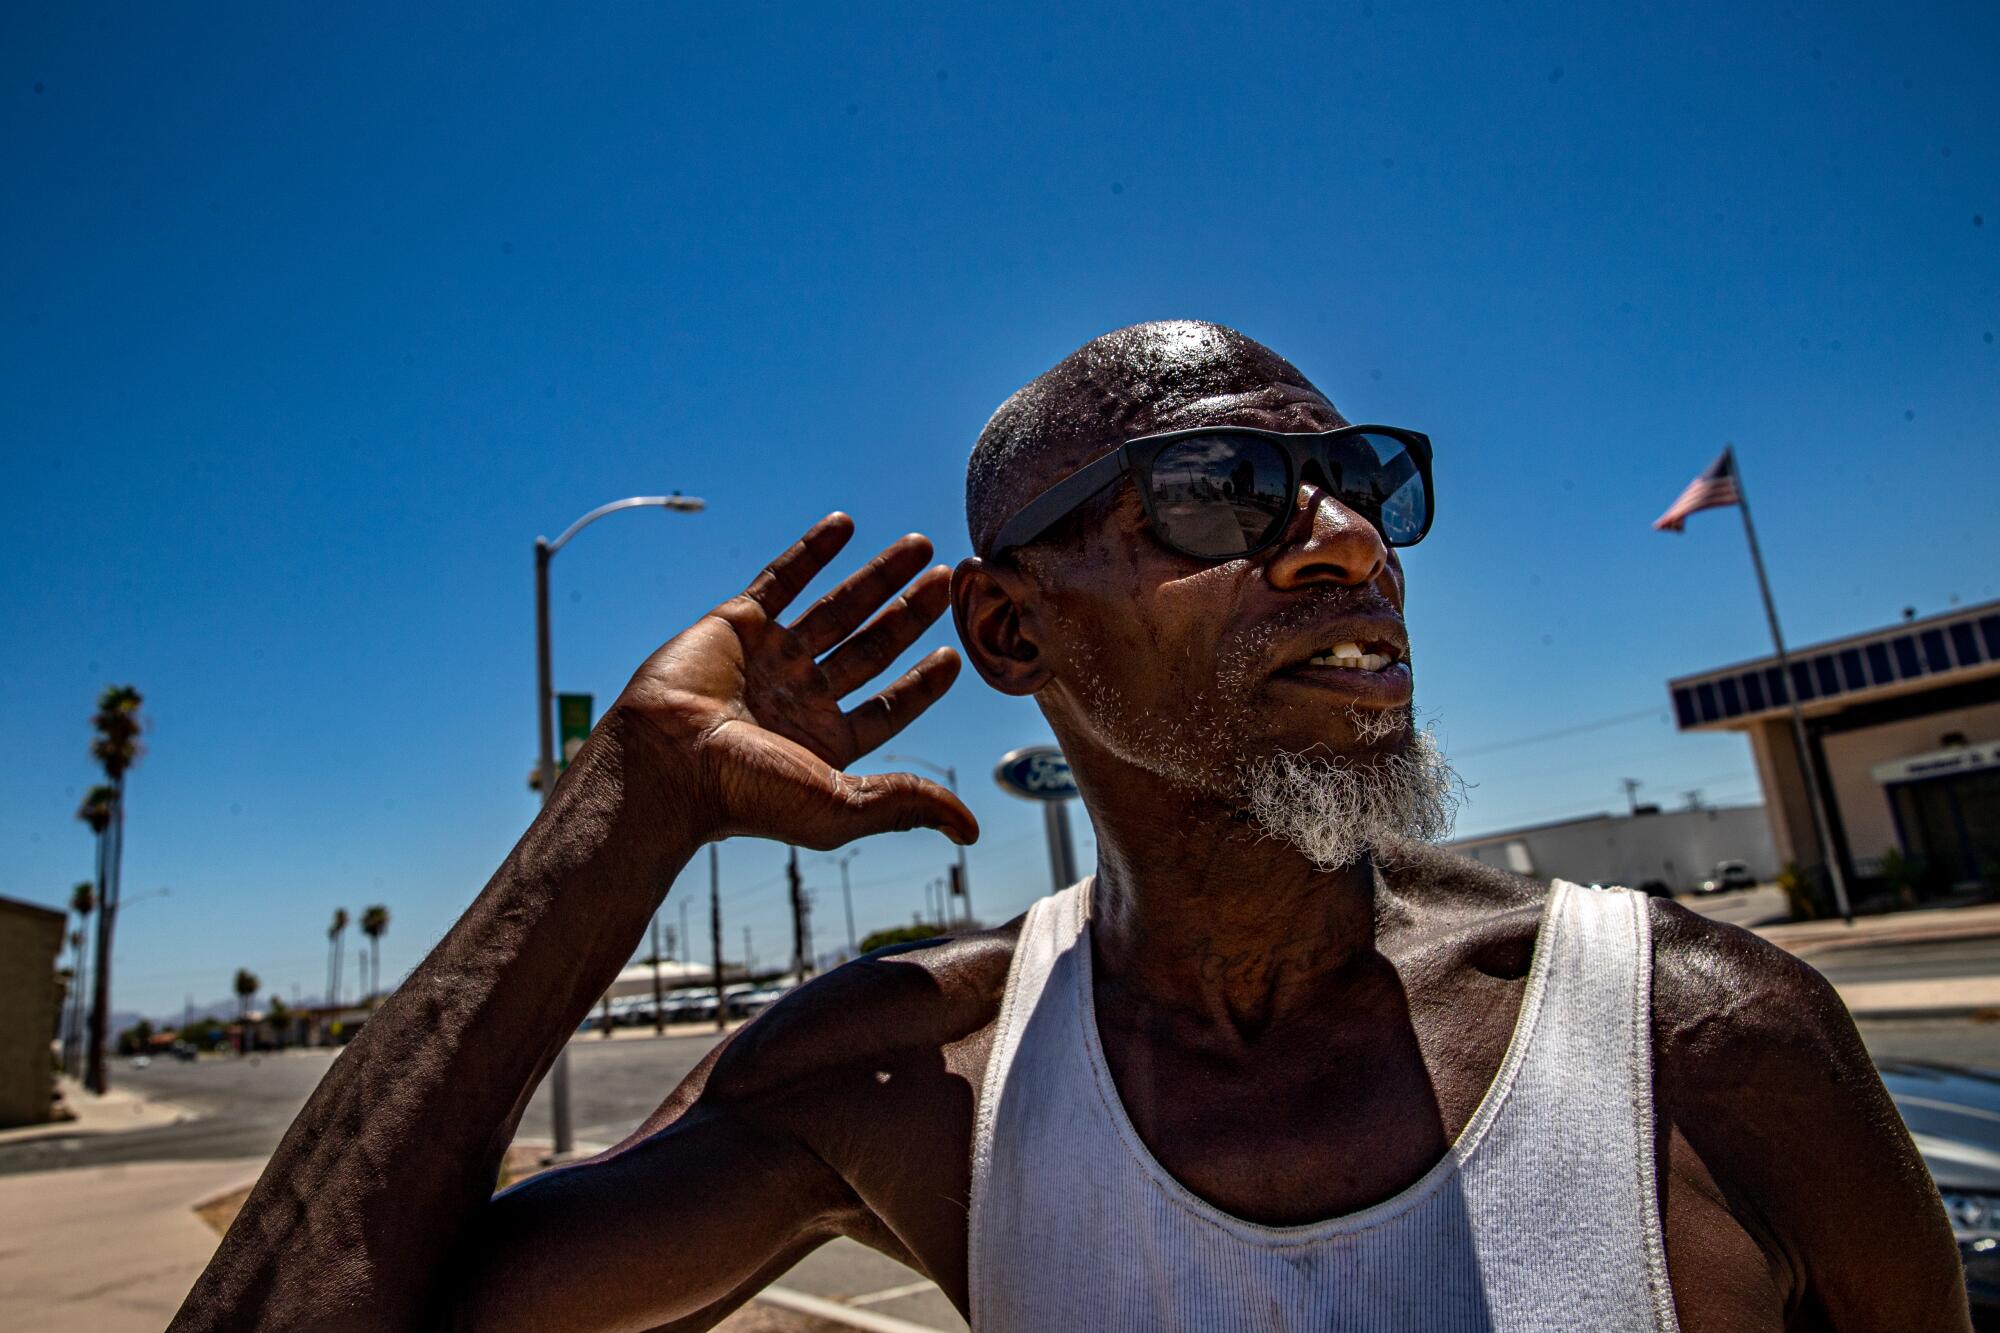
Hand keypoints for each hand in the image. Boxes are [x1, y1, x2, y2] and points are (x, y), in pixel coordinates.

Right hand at [615, 513, 978, 849]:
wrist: (666, 761)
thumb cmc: (746, 795)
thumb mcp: (840, 807)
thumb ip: (906, 805)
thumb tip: (971, 830)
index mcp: (825, 742)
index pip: (886, 706)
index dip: (921, 683)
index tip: (953, 655)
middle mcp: (800, 698)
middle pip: (870, 648)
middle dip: (909, 614)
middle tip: (947, 580)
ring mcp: (770, 658)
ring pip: (835, 608)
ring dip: (877, 576)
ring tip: (920, 545)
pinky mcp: (737, 624)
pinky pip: (781, 578)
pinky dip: (813, 551)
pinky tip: (845, 524)